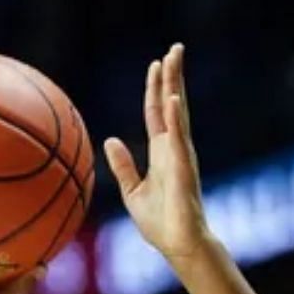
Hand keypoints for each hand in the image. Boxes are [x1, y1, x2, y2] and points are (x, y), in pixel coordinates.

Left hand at [104, 44, 213, 264]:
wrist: (177, 244)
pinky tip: (173, 98)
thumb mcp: (132, 190)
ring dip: (175, 85)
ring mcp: (180, 154)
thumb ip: (123, 165)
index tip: (156, 65)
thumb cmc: (159, 222)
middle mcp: (174, 147)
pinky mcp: (183, 166)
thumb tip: (110, 140)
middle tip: (174, 48)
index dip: (155, 89)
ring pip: (177, 112)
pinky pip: (178, 137)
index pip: (157, 112)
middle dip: (172, 76)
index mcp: (161, 152)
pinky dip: (176, 117)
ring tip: (174, 58)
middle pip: (171, 104)